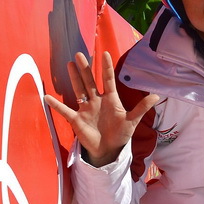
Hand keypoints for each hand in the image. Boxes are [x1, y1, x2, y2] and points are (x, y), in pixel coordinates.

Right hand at [44, 51, 158, 166]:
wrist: (108, 150)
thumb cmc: (120, 134)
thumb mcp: (132, 121)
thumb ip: (141, 108)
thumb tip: (157, 96)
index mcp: (110, 99)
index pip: (108, 80)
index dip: (106, 67)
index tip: (105, 53)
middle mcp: (96, 100)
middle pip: (90, 81)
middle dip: (85, 68)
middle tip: (79, 54)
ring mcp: (86, 108)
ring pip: (79, 89)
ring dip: (74, 78)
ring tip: (69, 64)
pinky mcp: (77, 119)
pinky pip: (65, 111)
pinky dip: (56, 105)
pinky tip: (47, 97)